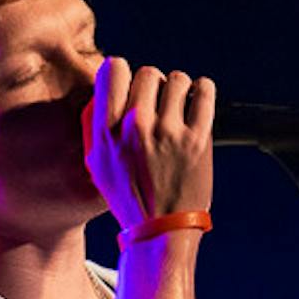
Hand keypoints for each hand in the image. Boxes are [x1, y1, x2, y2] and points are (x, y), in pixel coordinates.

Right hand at [85, 57, 214, 230]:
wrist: (161, 230)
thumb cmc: (129, 198)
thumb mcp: (96, 164)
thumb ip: (94, 125)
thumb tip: (101, 90)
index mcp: (107, 130)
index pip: (113, 68)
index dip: (124, 73)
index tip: (131, 87)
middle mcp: (136, 126)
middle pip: (148, 73)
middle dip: (154, 87)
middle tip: (158, 108)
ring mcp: (169, 132)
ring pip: (178, 80)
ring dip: (179, 92)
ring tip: (178, 111)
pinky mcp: (198, 139)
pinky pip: (205, 92)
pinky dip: (203, 93)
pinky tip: (198, 104)